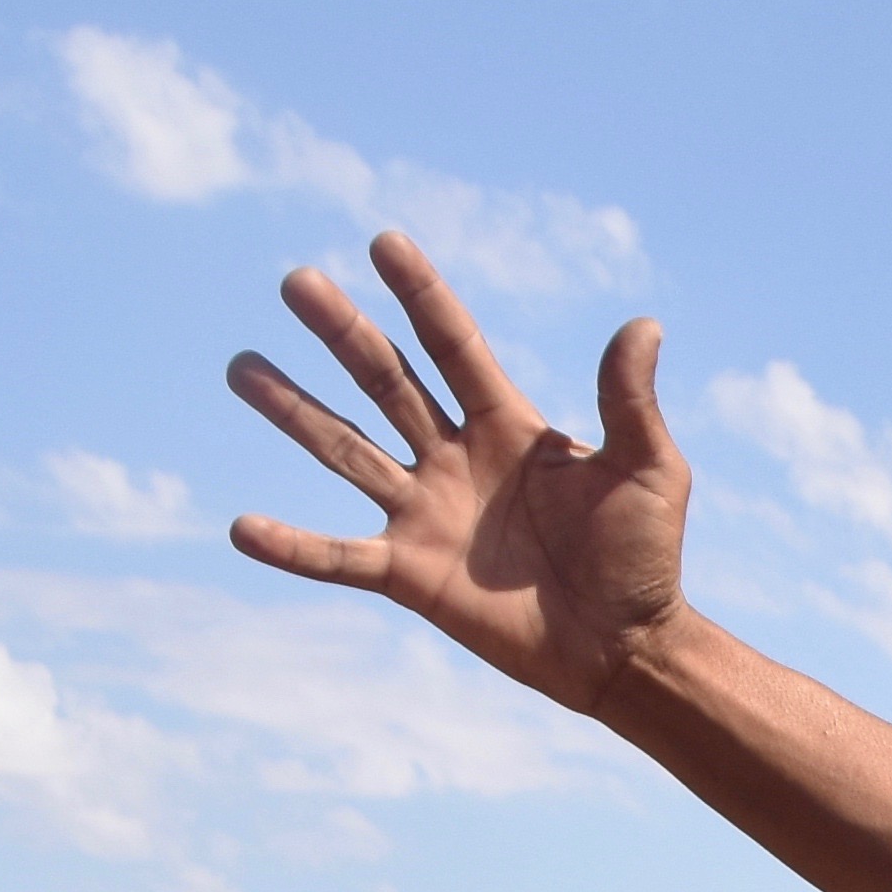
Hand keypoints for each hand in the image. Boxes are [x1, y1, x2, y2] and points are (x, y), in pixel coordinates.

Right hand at [228, 233, 687, 718]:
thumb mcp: (650, 468)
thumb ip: (629, 400)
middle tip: (295, 283)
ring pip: (346, 450)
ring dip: (293, 410)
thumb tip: (643, 325)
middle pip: (386, 382)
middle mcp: (456, 458)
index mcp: (508, 424)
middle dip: (342, 333)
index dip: (420, 296)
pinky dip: (292, 548)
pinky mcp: (411, 576)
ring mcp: (426, 514)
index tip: (383, 244)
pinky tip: (242, 528)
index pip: (452, 345)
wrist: (624, 648)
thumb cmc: (645, 558)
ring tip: (241, 367)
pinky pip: (340, 558)